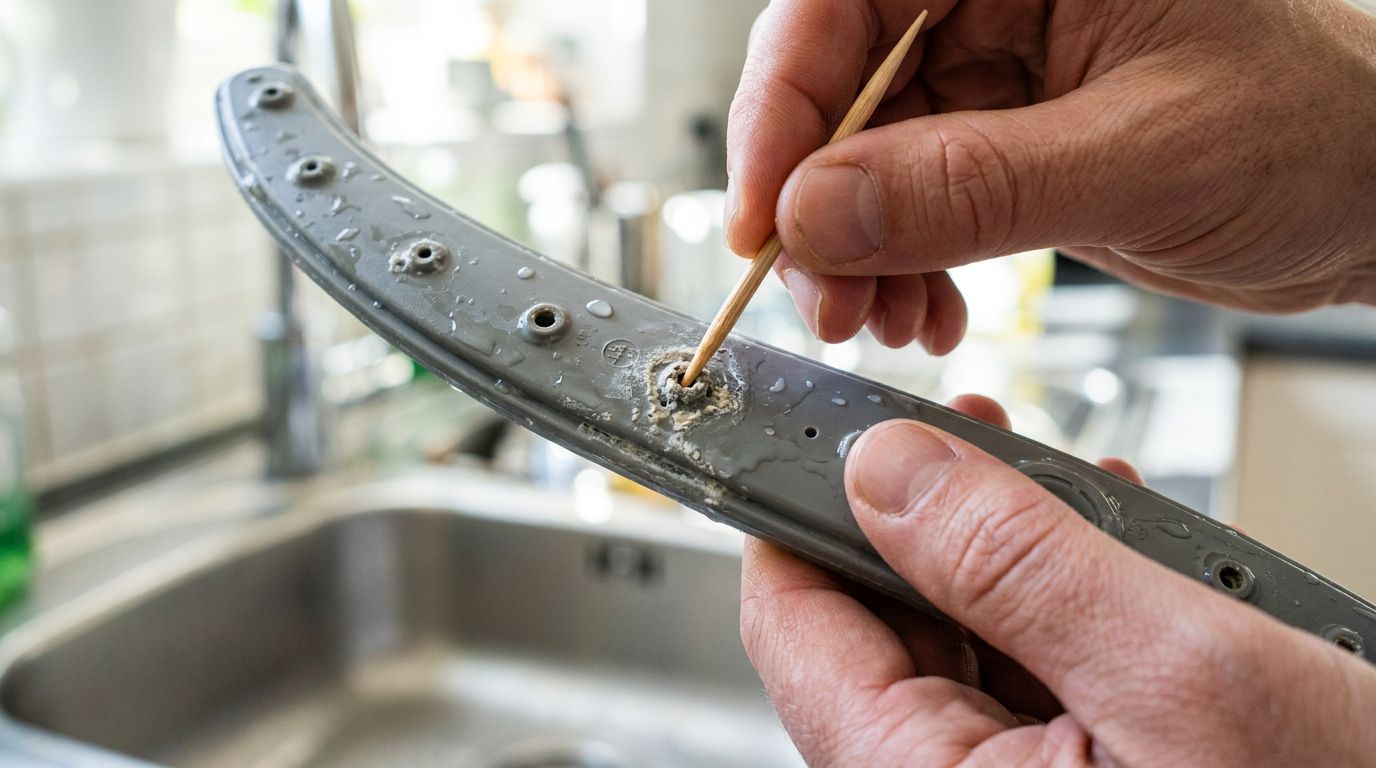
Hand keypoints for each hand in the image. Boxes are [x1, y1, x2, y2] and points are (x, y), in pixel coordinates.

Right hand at [726, 0, 1375, 349]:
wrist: (1373, 198)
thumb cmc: (1317, 132)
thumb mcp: (1145, 157)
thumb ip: (972, 186)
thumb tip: (818, 213)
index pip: (845, 0)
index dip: (783, 105)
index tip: (764, 216)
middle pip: (837, 84)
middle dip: (817, 205)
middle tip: (822, 298)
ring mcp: (992, 70)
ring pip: (861, 157)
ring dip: (853, 251)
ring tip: (881, 320)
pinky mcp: (997, 141)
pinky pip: (906, 201)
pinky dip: (899, 266)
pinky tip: (926, 312)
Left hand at [740, 395, 1375, 765]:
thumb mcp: (1174, 672)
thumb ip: (1015, 564)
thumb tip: (884, 469)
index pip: (794, 624)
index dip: (797, 510)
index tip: (829, 425)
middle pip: (873, 624)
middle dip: (920, 518)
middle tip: (963, 429)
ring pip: (954, 640)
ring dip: (999, 551)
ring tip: (1046, 474)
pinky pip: (1028, 677)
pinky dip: (1058, 603)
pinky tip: (1106, 547)